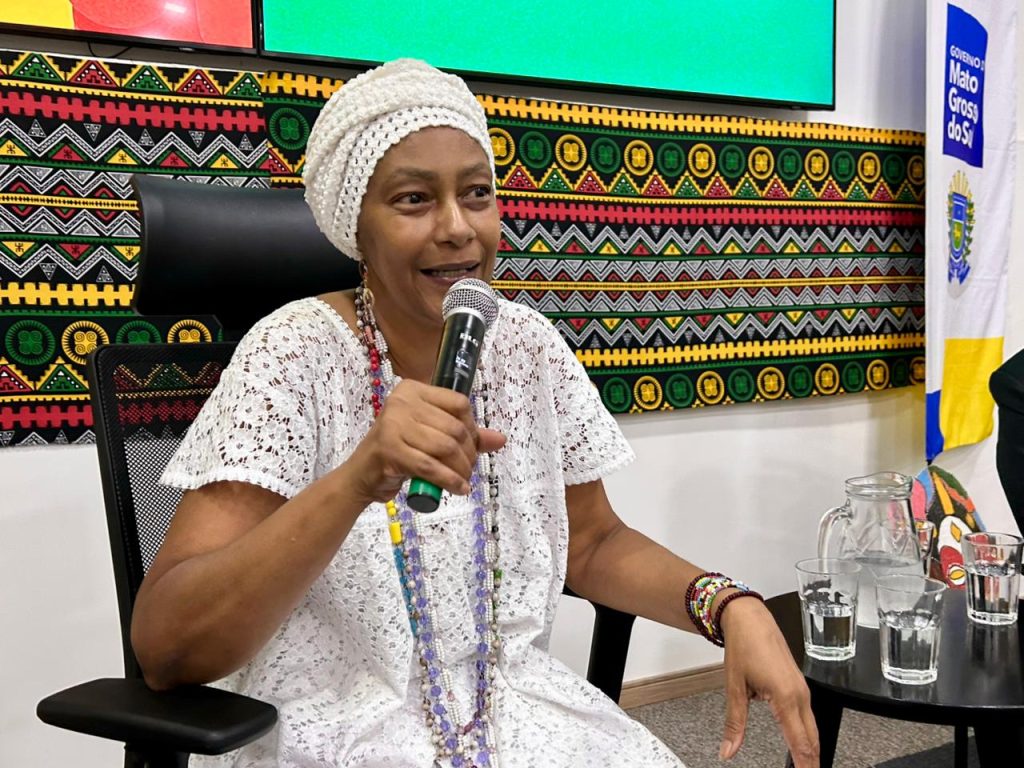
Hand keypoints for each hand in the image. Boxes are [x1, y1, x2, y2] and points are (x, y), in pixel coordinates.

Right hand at [346, 380, 505, 504]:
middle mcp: (402, 402)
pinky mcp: (389, 450)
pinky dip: (449, 480)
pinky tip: (458, 488)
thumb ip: (464, 435)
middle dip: (469, 453)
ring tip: (463, 480)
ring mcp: (393, 424)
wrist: (362, 475)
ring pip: (445, 447)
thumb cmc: (399, 452)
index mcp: (413, 390)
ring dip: (461, 469)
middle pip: (454, 427)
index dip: (473, 427)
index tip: (472, 446)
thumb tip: (500, 439)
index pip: (458, 403)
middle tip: (469, 469)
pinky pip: (430, 466)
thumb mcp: (431, 437)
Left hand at [718, 597, 818, 766]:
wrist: (750, 618)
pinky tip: (802, 743)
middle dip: (811, 761)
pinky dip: (808, 733)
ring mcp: (803, 689)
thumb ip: (735, 724)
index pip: (801, 742)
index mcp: (786, 697)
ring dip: (811, 749)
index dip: (805, 765)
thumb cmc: (744, 646)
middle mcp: (800, 694)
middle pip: (813, 739)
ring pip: (813, 727)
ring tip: (805, 766)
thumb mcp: (735, 687)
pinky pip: (808, 715)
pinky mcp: (800, 685)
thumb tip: (728, 750)